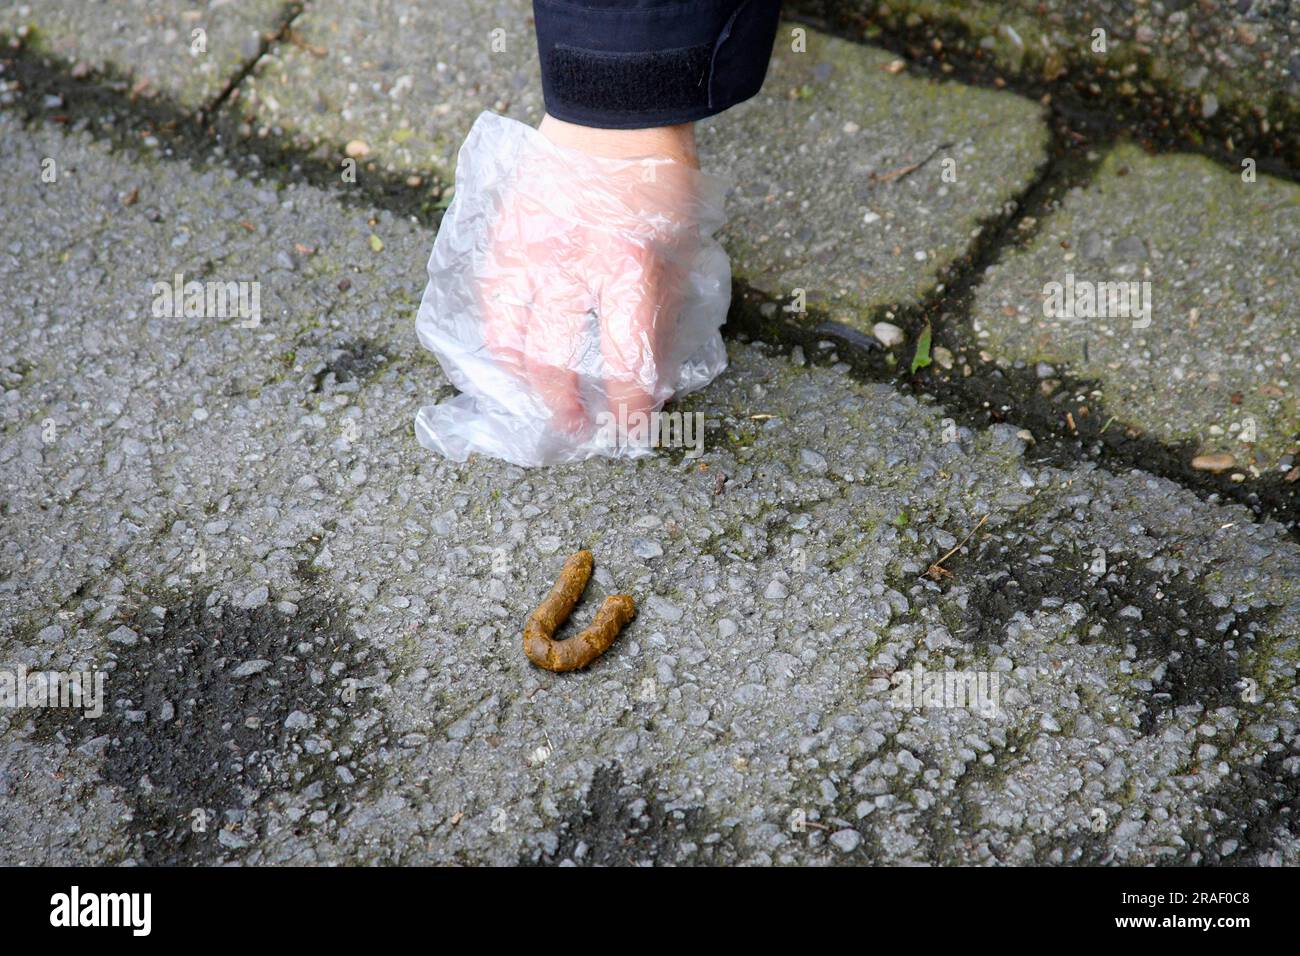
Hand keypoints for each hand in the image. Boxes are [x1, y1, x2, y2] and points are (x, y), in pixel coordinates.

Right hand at [477, 116, 701, 442]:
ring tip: (544, 404)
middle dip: (567, 408)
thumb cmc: (660, 190)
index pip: (626, 363)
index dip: (628, 410)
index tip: (631, 432)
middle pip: (556, 361)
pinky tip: (516, 360)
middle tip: (579, 429)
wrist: (615, 119)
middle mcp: (573, 266)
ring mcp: (530, 252)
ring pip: (512, 340)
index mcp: (630, 269)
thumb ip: (662, 319)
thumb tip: (650, 383)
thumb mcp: (682, 256)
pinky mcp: (503, 239)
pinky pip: (492, 305)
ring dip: (528, 385)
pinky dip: (501, 341)